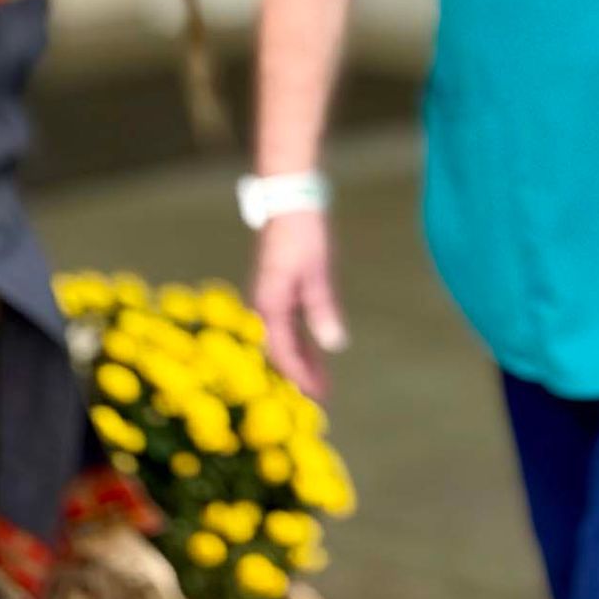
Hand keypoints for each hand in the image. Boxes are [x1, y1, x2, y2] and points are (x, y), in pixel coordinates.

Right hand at [251, 208, 348, 398]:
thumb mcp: (318, 273)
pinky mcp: (279, 290)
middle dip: (300, 374)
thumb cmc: (304, 235)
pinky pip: (288, 325)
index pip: (282, 351)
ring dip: (301, 360)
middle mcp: (265, 305)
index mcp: (269, 304)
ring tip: (322, 381)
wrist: (291, 201)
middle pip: (280, 350)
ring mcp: (271, 298)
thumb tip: (334, 345)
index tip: (316, 395)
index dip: (299, 375)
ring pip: (284, 339)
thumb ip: (323, 310)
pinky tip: (316, 352)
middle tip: (322, 397)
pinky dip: (301, 341)